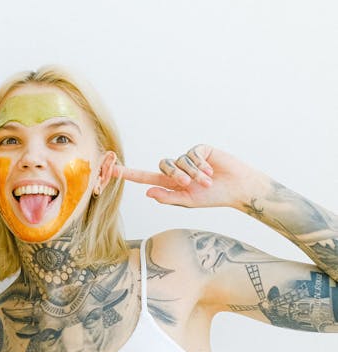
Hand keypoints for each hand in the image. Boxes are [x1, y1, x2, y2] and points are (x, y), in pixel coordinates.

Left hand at [113, 144, 269, 209]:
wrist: (237, 188)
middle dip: (175, 176)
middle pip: (163, 165)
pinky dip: (200, 164)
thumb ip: (167, 197)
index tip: (113, 169)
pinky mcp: (200, 150)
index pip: (146, 177)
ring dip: (192, 173)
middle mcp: (177, 169)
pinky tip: (211, 171)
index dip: (130, 173)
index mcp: (170, 183)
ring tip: (206, 181)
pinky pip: (191, 154)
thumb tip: (147, 193)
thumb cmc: (213, 197)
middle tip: (189, 184)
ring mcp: (188, 159)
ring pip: (178, 160)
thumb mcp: (188, 201)